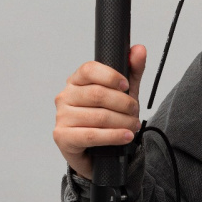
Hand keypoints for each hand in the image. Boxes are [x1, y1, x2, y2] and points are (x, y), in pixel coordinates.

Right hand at [53, 44, 146, 179]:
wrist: (96, 151)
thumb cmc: (107, 117)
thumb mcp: (123, 93)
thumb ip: (132, 71)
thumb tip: (139, 49)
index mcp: (76, 81)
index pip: (89, 69)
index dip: (111, 76)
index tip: (126, 85)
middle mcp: (65, 96)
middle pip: (97, 94)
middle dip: (123, 103)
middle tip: (135, 111)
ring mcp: (61, 117)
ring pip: (98, 116)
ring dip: (122, 122)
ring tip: (133, 126)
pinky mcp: (62, 137)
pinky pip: (91, 135)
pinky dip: (113, 136)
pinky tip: (125, 136)